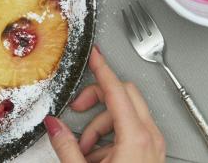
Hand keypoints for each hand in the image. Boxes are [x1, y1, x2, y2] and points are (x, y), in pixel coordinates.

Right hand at [44, 46, 164, 162]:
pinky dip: (110, 137)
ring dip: (100, 126)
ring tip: (85, 149)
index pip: (117, 90)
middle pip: (124, 95)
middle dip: (97, 98)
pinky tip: (97, 155)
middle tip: (78, 106)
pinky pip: (131, 131)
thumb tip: (53, 124)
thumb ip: (66, 145)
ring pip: (126, 114)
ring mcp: (153, 145)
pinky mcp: (151, 153)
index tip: (95, 55)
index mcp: (136, 138)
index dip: (102, 68)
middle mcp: (150, 138)